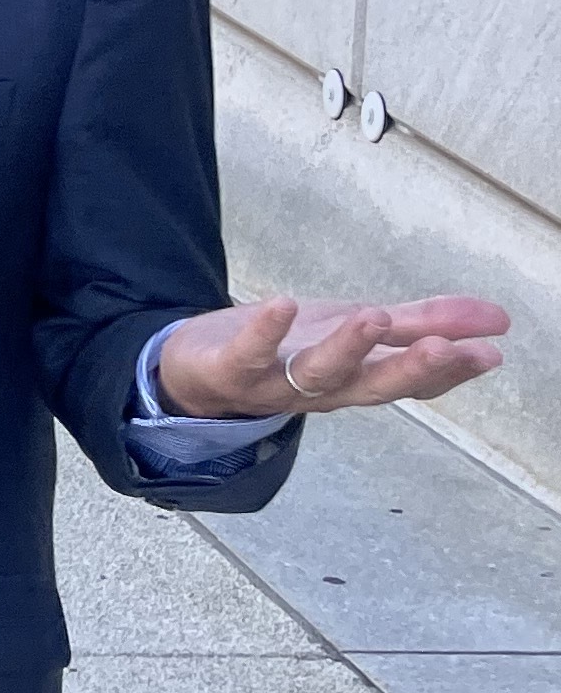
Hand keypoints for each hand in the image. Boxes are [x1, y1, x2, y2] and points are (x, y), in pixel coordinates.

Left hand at [153, 290, 510, 418]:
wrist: (195, 369)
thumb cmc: (288, 349)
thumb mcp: (358, 329)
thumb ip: (423, 324)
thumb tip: (498, 321)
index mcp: (357, 380)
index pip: (410, 380)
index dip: (450, 371)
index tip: (490, 352)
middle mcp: (322, 389)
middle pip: (372, 385)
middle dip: (412, 368)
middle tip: (449, 348)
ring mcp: (275, 383)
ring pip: (317, 374)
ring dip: (348, 348)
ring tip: (376, 317)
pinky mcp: (230, 368)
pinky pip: (249, 354)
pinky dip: (266, 331)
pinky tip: (285, 303)